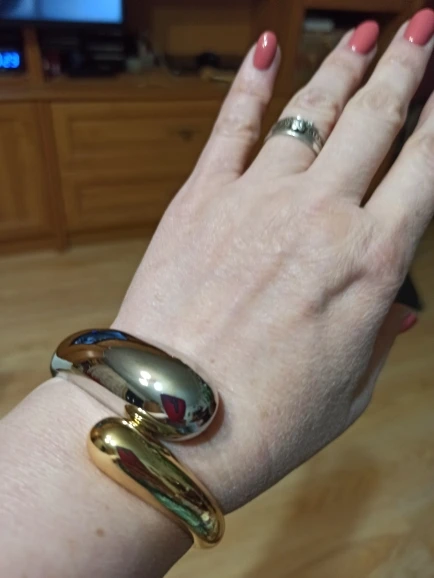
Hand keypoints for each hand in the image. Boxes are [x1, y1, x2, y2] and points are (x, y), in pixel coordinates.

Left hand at [115, 12, 433, 513]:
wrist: (172, 419)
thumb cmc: (265, 419)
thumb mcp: (351, 387)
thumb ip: (378, 332)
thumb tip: (395, 304)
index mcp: (371, 263)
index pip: (425, 165)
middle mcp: (319, 217)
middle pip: (375, 119)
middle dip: (406, 67)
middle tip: (423, 30)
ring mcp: (255, 201)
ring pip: (310, 112)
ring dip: (343, 66)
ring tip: (365, 32)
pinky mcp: (199, 201)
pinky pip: (231, 126)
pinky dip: (250, 83)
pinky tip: (267, 48)